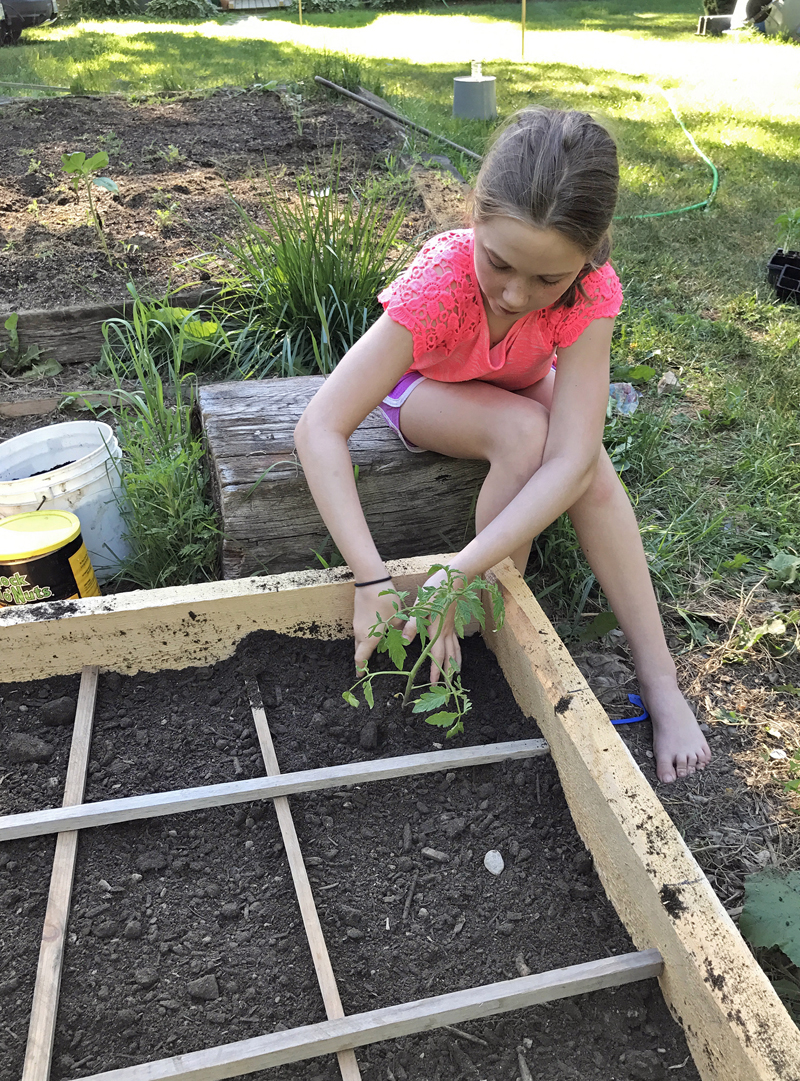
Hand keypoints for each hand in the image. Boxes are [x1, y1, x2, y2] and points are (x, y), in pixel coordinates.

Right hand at [353, 580, 402, 672]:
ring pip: (359, 641)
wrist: (370, 580)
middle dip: (363, 659)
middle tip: (370, 665)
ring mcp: (357, 624)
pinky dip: (366, 637)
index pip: (361, 658)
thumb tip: (405, 641)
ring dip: (365, 646)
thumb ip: (400, 631)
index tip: (361, 676)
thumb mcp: (398, 617)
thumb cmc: (385, 600)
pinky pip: (360, 632)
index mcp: (369, 637)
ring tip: (377, 649)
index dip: (361, 668)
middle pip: (359, 651)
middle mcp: (360, 633)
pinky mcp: (357, 616)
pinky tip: (377, 633)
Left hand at [402, 568, 461, 685]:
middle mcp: (446, 631)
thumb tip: (406, 641)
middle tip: (448, 686)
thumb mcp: (420, 605)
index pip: (437, 655)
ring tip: (456, 674)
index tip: (434, 683)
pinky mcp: (453, 620)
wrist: (456, 577)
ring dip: (455, 663)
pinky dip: (457, 650)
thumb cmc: (437, 589)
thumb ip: (413, 624)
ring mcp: (451, 626)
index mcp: (437, 630)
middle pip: (449, 656)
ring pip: (455, 649)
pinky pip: (456, 641)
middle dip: (448, 672)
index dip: (436, 670)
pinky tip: (456, 651)